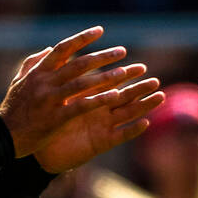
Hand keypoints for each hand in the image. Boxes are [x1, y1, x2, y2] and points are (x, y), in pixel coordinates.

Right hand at [0, 28, 140, 159]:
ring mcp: (49, 100)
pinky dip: (98, 100)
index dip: (82, 38)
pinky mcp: (54, 118)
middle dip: (102, 56)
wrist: (2, 138)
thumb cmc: (12, 110)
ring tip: (125, 72)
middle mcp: (44, 82)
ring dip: (106, 77)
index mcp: (38, 72)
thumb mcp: (18, 82)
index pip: (63, 49)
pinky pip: (81, 106)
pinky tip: (115, 96)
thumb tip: (49, 48)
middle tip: (122, 51)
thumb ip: (33, 63)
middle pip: (78, 64)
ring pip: (82, 83)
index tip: (100, 30)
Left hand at [33, 75, 164, 174]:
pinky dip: (132, 130)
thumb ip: (57, 76)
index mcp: (89, 98)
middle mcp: (98, 112)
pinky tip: (145, 123)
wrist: (38, 149)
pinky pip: (118, 136)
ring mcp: (100, 127)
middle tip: (156, 80)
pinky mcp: (99, 143)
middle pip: (123, 97)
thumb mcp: (51, 97)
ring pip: (126, 114)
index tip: (140, 67)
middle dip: (139, 89)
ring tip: (159, 96)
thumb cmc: (43, 122)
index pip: (110, 84)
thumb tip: (52, 49)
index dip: (125, 76)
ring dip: (143, 106)